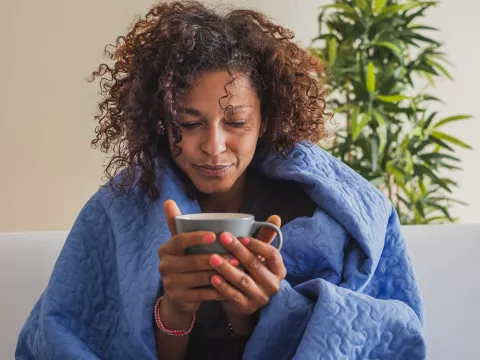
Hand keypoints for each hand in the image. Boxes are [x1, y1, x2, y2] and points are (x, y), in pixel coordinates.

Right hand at [158, 200, 236, 318]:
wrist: (178, 297)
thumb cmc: (186, 262)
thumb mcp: (182, 244)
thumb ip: (178, 223)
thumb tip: (168, 200)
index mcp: (166, 249)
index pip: (179, 240)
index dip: (196, 237)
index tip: (214, 235)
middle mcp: (164, 266)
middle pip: (193, 261)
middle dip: (217, 259)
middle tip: (236, 257)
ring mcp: (170, 284)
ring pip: (200, 278)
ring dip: (221, 275)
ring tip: (238, 271)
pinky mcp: (179, 299)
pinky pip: (203, 294)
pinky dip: (219, 291)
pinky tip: (232, 287)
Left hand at [208, 216, 286, 315]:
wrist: (245, 302)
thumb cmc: (252, 272)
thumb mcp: (260, 256)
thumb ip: (264, 238)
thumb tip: (276, 216)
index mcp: (279, 269)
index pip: (272, 254)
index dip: (258, 245)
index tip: (241, 236)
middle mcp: (273, 284)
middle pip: (255, 265)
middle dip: (238, 250)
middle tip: (222, 237)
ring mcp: (261, 298)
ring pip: (243, 280)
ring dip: (226, 268)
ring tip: (212, 258)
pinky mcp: (247, 307)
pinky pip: (234, 296)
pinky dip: (222, 286)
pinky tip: (212, 277)